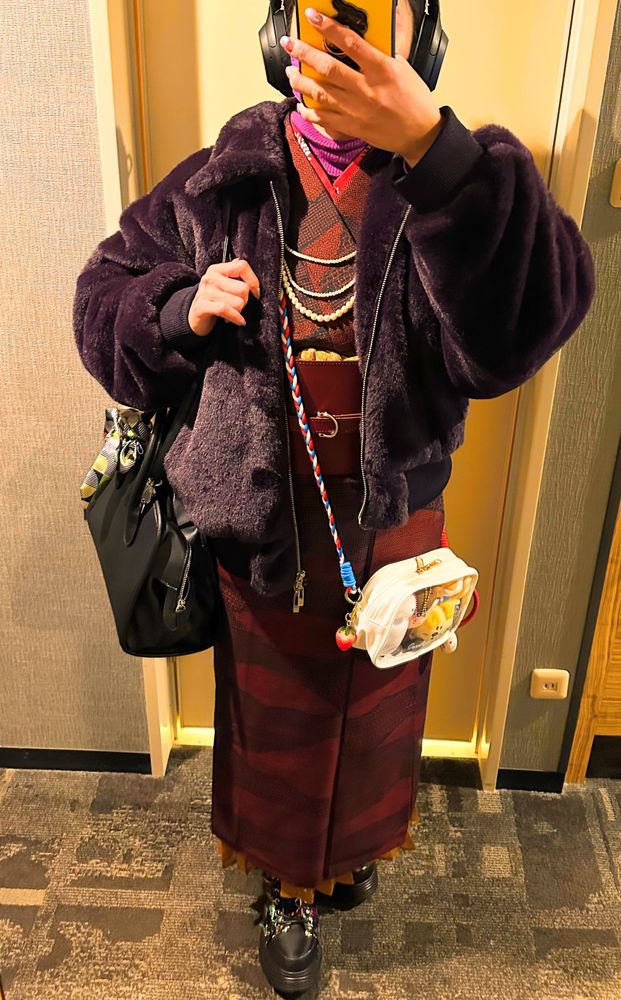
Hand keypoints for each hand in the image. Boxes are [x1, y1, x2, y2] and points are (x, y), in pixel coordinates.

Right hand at [188, 258, 260, 335]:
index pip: (242, 266)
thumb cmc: (213, 300)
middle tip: (238, 306)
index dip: (253, 280)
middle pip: (243, 288)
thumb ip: (232, 272)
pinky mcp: (202, 306)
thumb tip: (240, 261)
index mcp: (216, 269)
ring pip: (238, 302)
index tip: (255, 292)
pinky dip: (236, 318)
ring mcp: (205, 292)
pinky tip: (239, 321)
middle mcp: (210, 278)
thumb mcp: (222, 284)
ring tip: (233, 312)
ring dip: (239, 311)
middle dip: (245, 300)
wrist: (194, 318)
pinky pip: (226, 310)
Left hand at [280, 7, 444, 166]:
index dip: (328, 27)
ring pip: (320, 93)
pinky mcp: (352, 127)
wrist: (419, 134)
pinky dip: (309, 111)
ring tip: (290, 72)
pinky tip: (301, 104)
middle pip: (327, 67)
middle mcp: (366, 89)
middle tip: (290, 44)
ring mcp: (356, 109)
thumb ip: (380, 56)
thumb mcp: (402, 69)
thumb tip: (358, 44)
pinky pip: (324, 119)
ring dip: (301, 81)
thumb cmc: (413, 100)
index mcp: (381, 69)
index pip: (349, 42)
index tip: (312, 17)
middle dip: (304, 53)